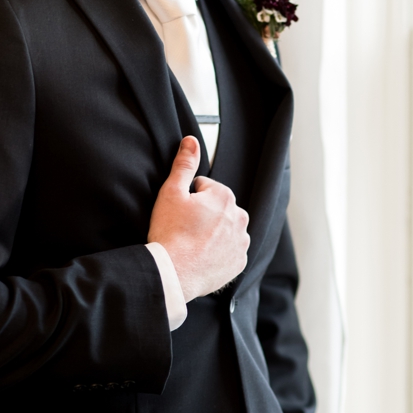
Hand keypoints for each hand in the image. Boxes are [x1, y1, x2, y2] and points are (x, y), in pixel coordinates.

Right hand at [149, 136, 249, 299]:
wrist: (174, 271)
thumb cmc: (171, 232)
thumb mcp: (171, 191)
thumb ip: (184, 164)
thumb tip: (191, 141)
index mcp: (224, 197)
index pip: (204, 187)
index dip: (188, 197)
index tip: (180, 210)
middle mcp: (240, 218)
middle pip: (218, 207)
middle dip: (204, 212)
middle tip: (184, 225)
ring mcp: (241, 243)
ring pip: (226, 228)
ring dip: (213, 231)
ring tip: (192, 241)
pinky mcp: (239, 263)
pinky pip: (230, 250)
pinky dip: (218, 250)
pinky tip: (201, 254)